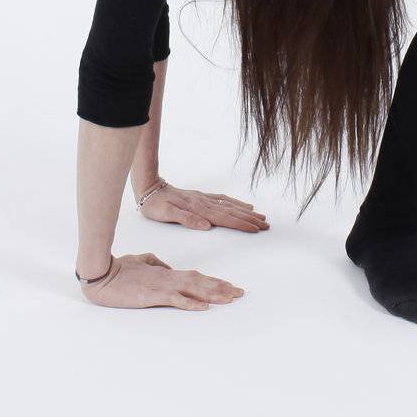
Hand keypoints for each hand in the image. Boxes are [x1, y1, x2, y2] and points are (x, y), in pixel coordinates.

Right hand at [80, 253, 243, 310]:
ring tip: (230, 298)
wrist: (103, 274)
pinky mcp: (153, 296)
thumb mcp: (143, 262)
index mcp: (167, 273)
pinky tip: (204, 308)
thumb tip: (168, 268)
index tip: (230, 286)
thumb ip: (157, 264)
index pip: (197, 276)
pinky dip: (191, 303)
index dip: (214, 281)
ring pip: (194, 289)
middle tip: (240, 293)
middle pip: (201, 282)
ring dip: (214, 294)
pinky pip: (176, 300)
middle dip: (222, 288)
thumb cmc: (120, 269)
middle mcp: (169, 278)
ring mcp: (162, 286)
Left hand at [138, 181, 269, 232]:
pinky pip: (223, 199)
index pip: (224, 218)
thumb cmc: (156, 205)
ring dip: (246, 212)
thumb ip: (187, 219)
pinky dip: (236, 203)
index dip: (241, 224)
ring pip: (230, 206)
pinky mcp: (201, 197)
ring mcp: (204, 199)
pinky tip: (243, 206)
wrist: (150, 188)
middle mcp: (205, 203)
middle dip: (249, 219)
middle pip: (232, 212)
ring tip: (260, 216)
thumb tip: (206, 225)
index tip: (255, 229)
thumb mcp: (166, 215)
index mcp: (198, 210)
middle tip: (266, 224)